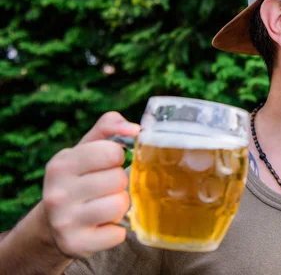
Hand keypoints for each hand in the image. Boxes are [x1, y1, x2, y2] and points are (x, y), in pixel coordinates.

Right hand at [42, 112, 139, 257]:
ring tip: (106, 205)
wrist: (55, 222)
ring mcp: (64, 221)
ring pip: (120, 205)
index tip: (109, 163)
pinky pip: (118, 234)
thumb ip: (110, 127)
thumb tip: (135, 129)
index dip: (118, 157)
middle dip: (119, 182)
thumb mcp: (87, 148)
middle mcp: (57, 193)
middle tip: (106, 187)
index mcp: (61, 164)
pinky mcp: (75, 244)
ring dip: (121, 206)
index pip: (111, 152)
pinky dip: (117, 230)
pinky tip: (103, 225)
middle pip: (118, 179)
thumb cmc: (81, 177)